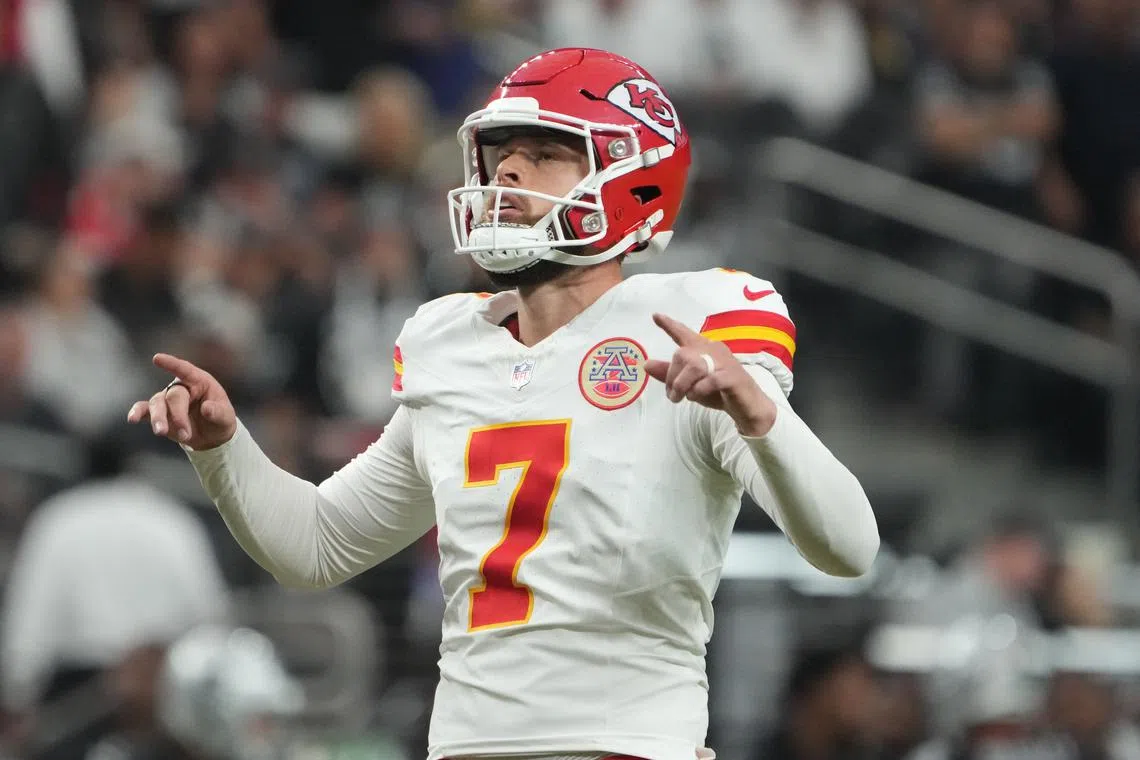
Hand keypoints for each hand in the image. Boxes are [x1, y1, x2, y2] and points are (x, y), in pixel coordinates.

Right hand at [126, 353, 236, 449]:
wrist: (211, 437)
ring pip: (157, 403)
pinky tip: (132, 418)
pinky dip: (137, 413)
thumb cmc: (220, 419)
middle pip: (173, 396)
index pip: (185, 370)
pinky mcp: (159, 413)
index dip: (171, 364)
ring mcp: (168, 400)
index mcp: (199, 381)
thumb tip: (207, 409)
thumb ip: (218, 412)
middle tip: (185, 434)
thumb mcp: (226, 417)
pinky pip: (145, 410)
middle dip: (177, 415)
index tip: (156, 358)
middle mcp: (181, 387)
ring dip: (159, 418)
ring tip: (161, 432)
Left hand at [645, 313, 777, 436]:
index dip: (670, 325)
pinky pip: (710, 380)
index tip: (655, 315)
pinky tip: (695, 396)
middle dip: (671, 376)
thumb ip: (669, 374)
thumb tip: (646, 364)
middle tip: (672, 395)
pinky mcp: (733, 378)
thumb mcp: (690, 383)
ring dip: (681, 385)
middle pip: (682, 355)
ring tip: (679, 398)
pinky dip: (698, 390)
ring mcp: (725, 363)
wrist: (747, 406)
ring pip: (694, 366)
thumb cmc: (718, 392)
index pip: (685, 333)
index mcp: (704, 348)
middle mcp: (714, 350)